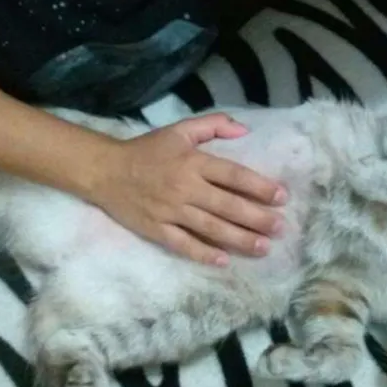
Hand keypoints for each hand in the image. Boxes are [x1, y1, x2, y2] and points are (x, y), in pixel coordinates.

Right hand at [89, 113, 286, 266]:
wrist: (105, 170)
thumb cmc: (147, 149)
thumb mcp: (180, 129)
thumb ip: (213, 125)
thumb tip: (245, 130)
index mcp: (193, 162)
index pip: (234, 175)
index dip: (260, 187)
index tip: (282, 197)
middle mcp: (185, 187)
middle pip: (228, 205)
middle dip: (257, 218)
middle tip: (281, 228)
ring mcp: (171, 211)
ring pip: (211, 227)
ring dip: (240, 239)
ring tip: (264, 247)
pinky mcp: (157, 230)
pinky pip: (184, 244)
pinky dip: (203, 253)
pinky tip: (224, 261)